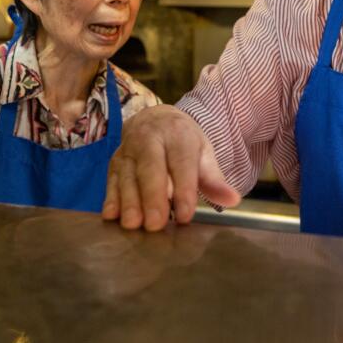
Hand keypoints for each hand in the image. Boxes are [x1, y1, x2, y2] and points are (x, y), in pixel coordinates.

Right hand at [101, 105, 240, 231]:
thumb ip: (215, 180)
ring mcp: (129, 149)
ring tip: (134, 224)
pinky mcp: (114, 160)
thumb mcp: (203, 153)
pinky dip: (111, 197)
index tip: (186, 215)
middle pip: (150, 168)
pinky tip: (111, 215)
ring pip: (127, 175)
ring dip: (129, 200)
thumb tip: (232, 200)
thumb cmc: (183, 142)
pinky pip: (111, 179)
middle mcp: (150, 138)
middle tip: (155, 224)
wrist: (155, 118)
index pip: (181, 163)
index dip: (183, 189)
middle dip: (152, 197)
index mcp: (178, 134)